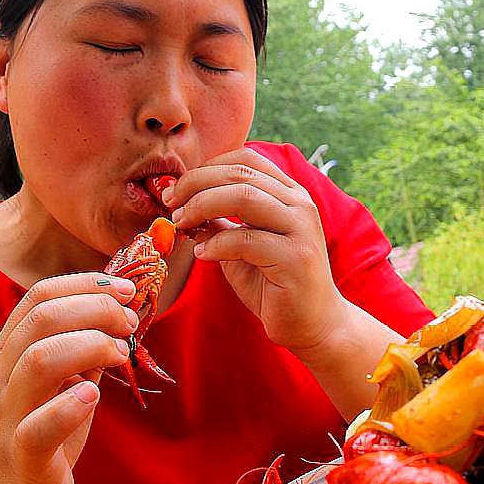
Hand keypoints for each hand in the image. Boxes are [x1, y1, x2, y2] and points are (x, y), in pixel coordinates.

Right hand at [0, 273, 138, 483]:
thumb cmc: (35, 438)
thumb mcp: (59, 386)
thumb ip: (81, 352)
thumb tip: (119, 314)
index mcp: (6, 354)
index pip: (39, 297)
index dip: (85, 285)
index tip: (125, 290)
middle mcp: (0, 378)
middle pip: (42, 319)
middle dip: (95, 309)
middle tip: (130, 323)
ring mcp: (6, 418)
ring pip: (38, 361)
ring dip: (89, 346)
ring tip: (120, 354)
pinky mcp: (21, 459)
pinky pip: (38, 427)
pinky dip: (70, 407)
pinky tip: (94, 396)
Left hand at [165, 148, 348, 351]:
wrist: (312, 324)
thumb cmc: (274, 284)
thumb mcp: (240, 247)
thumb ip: (219, 223)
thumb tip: (181, 205)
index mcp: (289, 194)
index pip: (245, 160)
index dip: (206, 168)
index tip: (177, 190)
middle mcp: (299, 204)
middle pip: (240, 174)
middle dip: (195, 184)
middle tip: (171, 204)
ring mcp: (301, 228)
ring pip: (243, 197)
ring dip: (202, 206)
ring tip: (182, 224)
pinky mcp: (295, 258)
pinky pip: (246, 240)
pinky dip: (216, 244)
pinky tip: (202, 253)